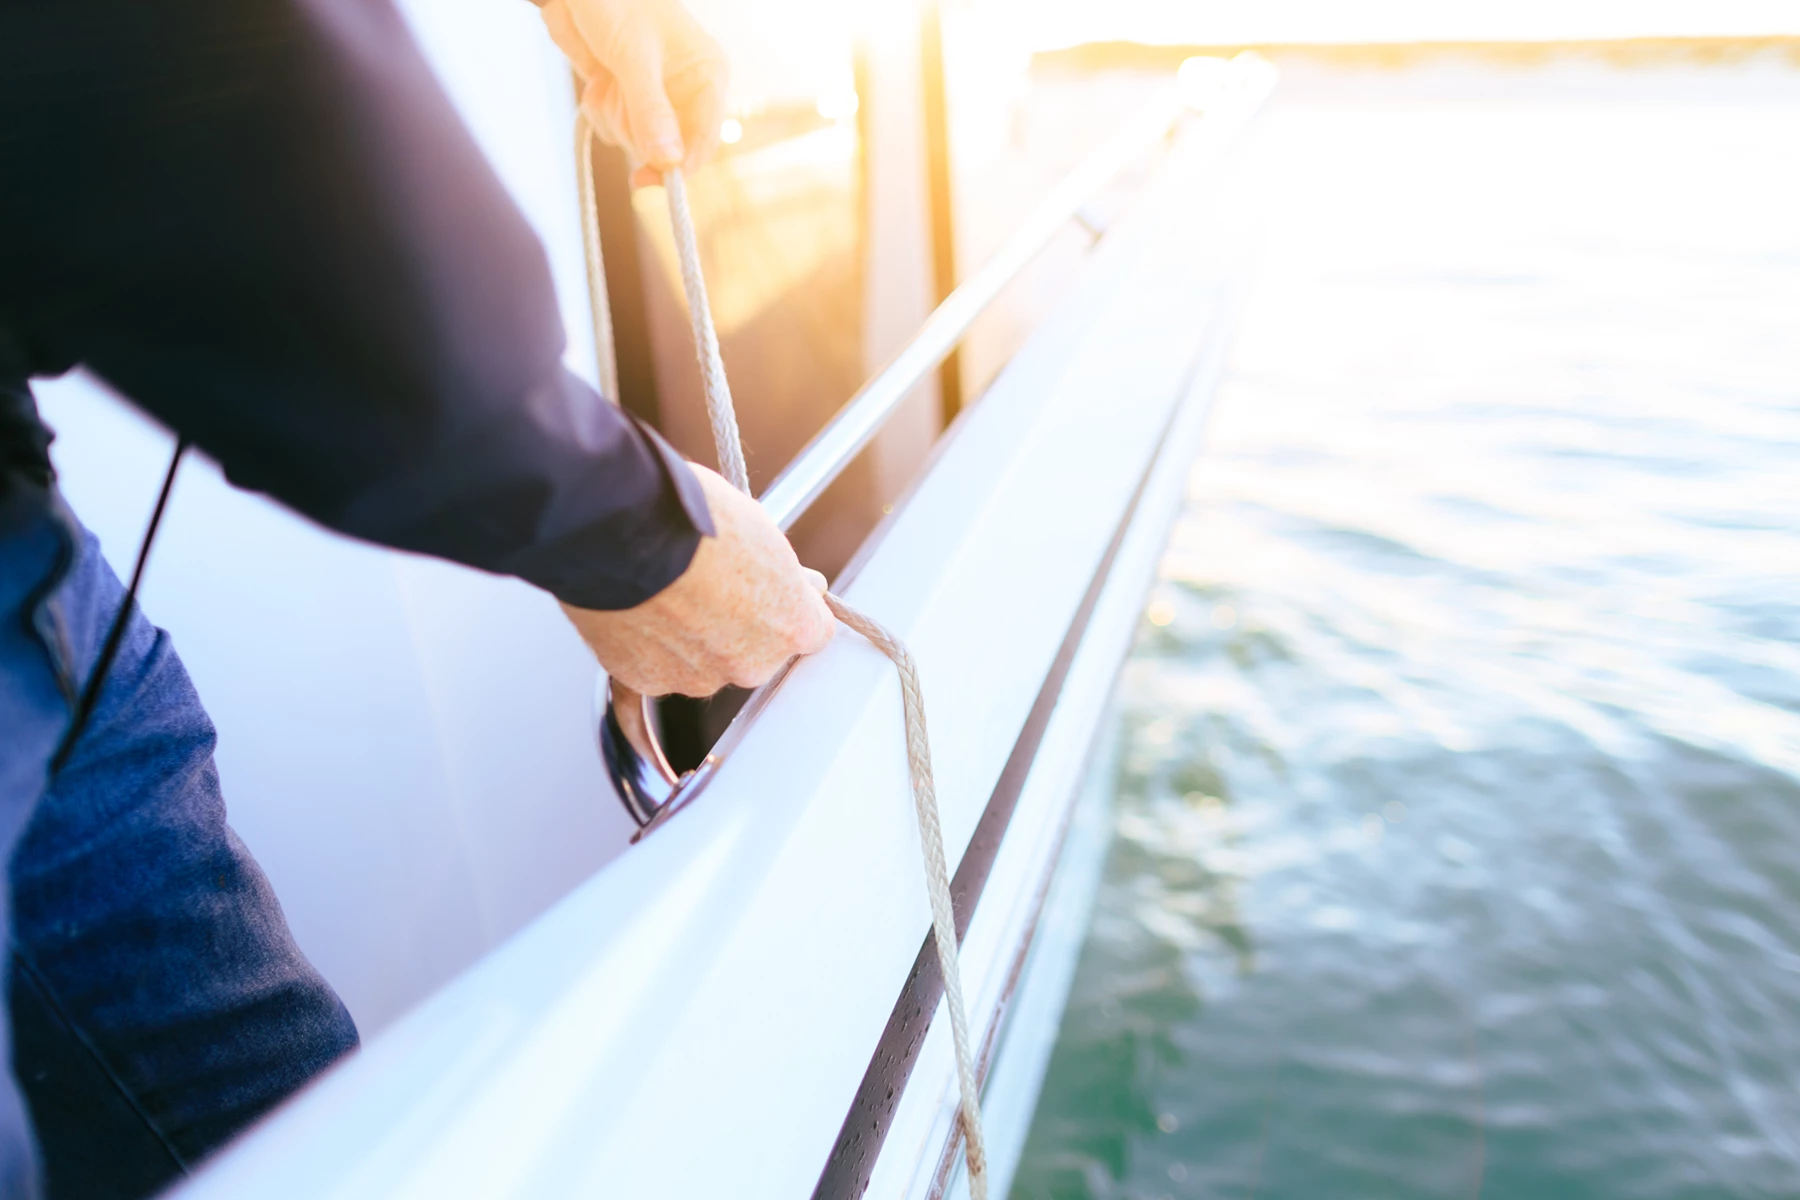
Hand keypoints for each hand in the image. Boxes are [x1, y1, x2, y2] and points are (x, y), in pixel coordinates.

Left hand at [540, 0, 728, 185]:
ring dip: (613, 115)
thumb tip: (669, 161)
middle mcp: (686, 91)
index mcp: (707, 74)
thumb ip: (651, 110)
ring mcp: (654, 97)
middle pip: (668, 147)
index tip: (651, 180)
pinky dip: (599, 108)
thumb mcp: (634, 56)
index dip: (682, 164)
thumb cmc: (616, 2)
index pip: (705, 137)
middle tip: (619, 92)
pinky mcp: (626, 99)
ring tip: (607, 77)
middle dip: (635, 128)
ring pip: (636, 141)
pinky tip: (598, 78)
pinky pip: (613, 129)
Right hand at [562, 464, 834, 696]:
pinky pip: (656, 667)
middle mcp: (751, 664)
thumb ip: (783, 573)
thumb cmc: (693, 520)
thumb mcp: (761, 531)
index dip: (787, 607)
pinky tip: (640, 609)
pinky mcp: (648, 681)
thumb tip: (803, 583)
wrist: (620, 530)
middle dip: (737, 626)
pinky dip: (650, 646)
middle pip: (754, 652)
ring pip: (703, 663)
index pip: (810, 631)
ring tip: (666, 591)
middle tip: (709, 584)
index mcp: (791, 626)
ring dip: (691, 638)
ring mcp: (698, 678)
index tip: (772, 591)